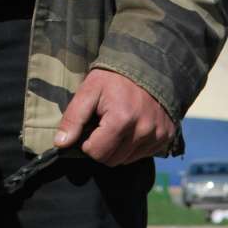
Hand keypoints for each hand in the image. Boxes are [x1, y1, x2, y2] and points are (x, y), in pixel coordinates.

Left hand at [54, 69, 175, 165]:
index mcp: (121, 120)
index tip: (91, 129)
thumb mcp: (88, 92)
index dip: (87, 144)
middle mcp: (143, 131)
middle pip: (112, 160)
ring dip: (118, 149)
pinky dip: (134, 147)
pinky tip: (133, 129)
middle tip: (103, 128)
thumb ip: (73, 118)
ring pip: (127, 160)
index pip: (97, 153)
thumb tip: (60, 144)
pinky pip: (143, 155)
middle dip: (103, 148)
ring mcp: (157, 136)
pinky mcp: (166, 138)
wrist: (148, 67)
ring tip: (118, 128)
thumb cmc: (113, 79)